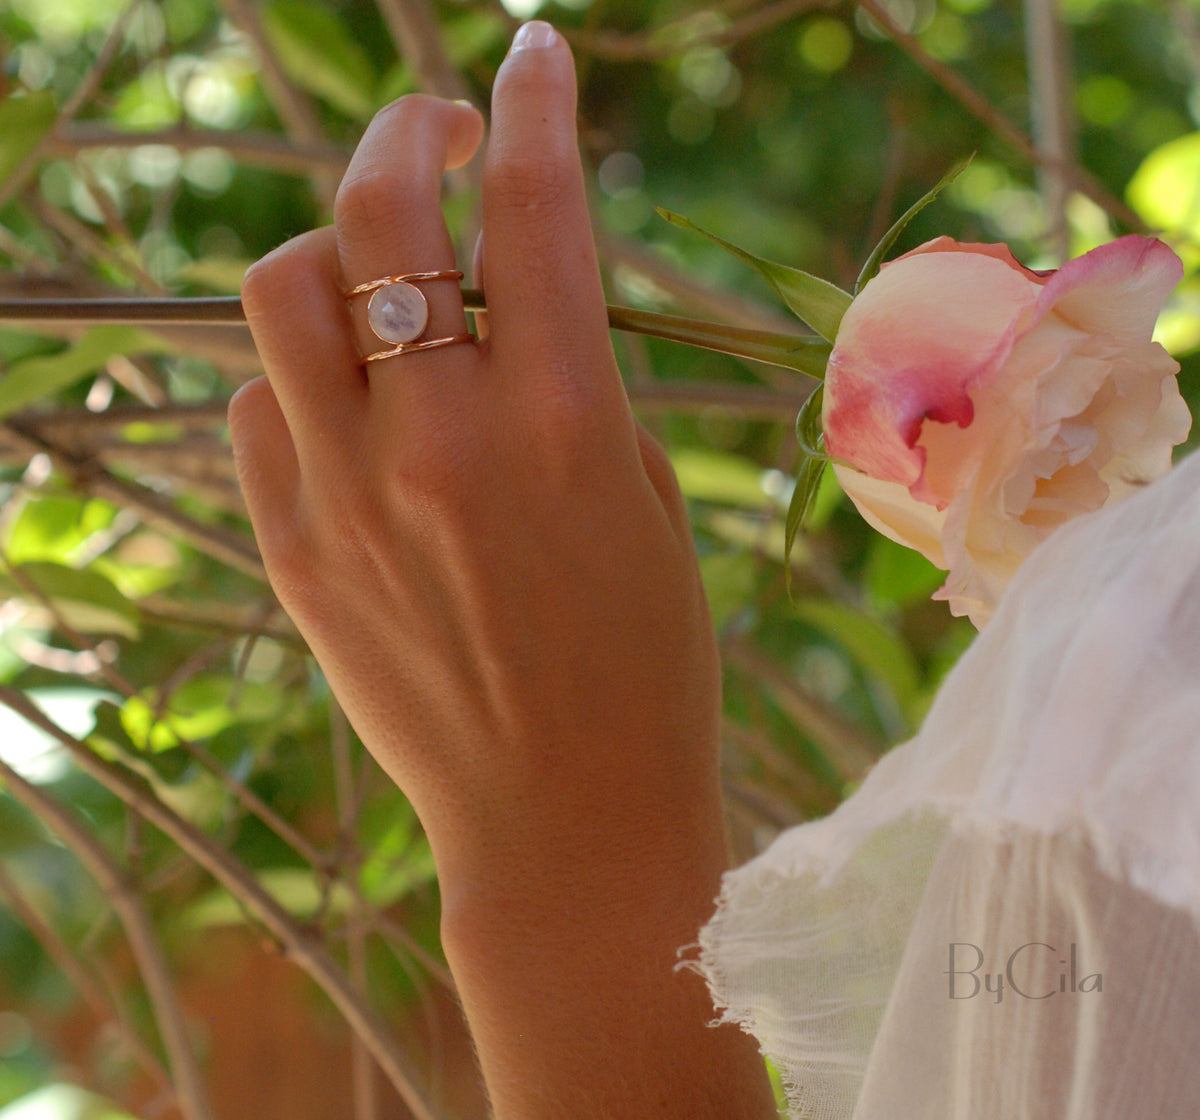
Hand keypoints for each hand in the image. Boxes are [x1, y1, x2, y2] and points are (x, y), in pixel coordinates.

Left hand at [229, 21, 774, 1119]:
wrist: (564, 818)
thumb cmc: (642, 665)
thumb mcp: (641, 500)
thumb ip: (576, 381)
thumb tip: (517, 289)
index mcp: (564, 424)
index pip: (535, 207)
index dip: (535, 105)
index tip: (535, 54)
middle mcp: (442, 443)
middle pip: (379, 212)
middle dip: (409, 130)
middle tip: (439, 124)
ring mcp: (347, 497)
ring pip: (283, 290)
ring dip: (333, 243)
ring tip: (380, 263)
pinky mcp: (293, 551)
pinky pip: (261, 404)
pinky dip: (301, 369)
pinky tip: (349, 395)